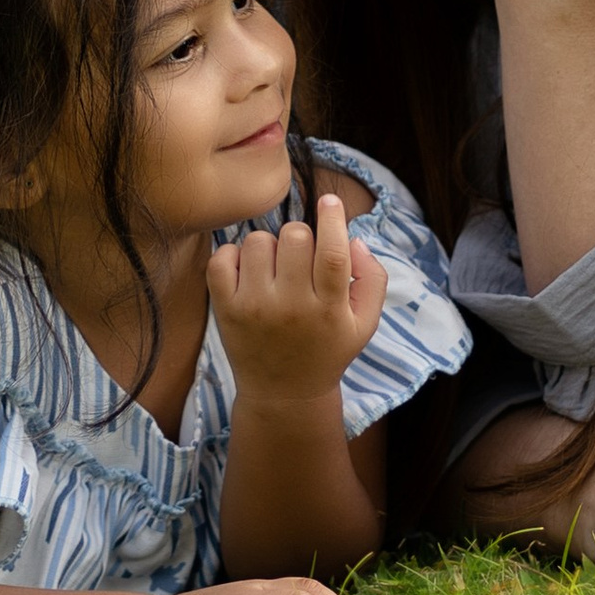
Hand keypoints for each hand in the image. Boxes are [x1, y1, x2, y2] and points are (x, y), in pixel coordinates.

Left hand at [208, 189, 385, 405]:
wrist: (284, 394)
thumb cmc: (327, 350)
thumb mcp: (365, 324)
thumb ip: (372, 279)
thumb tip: (353, 240)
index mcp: (329, 309)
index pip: (332, 254)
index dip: (333, 219)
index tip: (330, 201)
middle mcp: (291, 307)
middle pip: (294, 237)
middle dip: (301, 238)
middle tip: (300, 259)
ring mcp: (254, 308)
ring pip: (258, 242)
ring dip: (268, 247)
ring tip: (274, 270)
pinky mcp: (226, 310)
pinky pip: (222, 258)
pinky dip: (233, 255)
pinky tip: (248, 272)